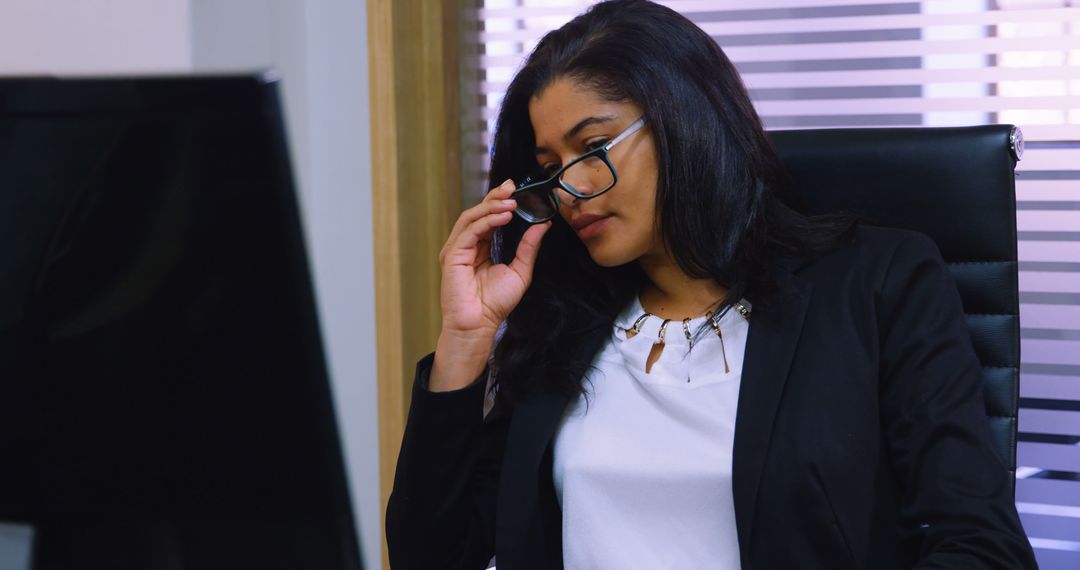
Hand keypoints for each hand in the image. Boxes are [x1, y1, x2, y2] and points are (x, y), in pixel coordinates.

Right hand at [431, 179, 551, 390]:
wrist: (479, 325)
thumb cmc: (495, 304)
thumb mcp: (520, 271)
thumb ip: (529, 247)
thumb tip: (543, 225)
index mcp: (481, 247)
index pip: (489, 217)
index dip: (500, 201)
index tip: (516, 189)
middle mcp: (467, 245)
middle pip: (478, 212)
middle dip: (495, 197)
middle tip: (512, 187)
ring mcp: (457, 249)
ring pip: (471, 218)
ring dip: (491, 207)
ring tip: (511, 202)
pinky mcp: (452, 256)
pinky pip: (469, 232)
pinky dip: (485, 221)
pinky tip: (503, 217)